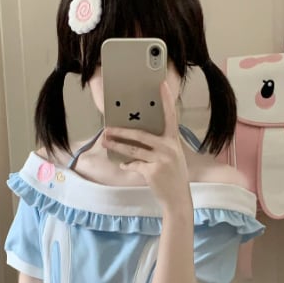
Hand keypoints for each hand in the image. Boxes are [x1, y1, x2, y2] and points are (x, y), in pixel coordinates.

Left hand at [102, 81, 191, 210]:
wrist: (178, 198)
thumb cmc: (174, 176)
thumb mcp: (173, 157)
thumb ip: (160, 146)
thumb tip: (138, 139)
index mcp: (174, 141)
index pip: (171, 116)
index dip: (167, 100)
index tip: (161, 84)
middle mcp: (169, 148)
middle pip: (140, 135)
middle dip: (121, 132)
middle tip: (107, 128)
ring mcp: (161, 160)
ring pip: (132, 150)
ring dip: (116, 146)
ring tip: (105, 142)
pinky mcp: (152, 172)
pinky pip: (134, 165)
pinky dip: (127, 165)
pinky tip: (123, 164)